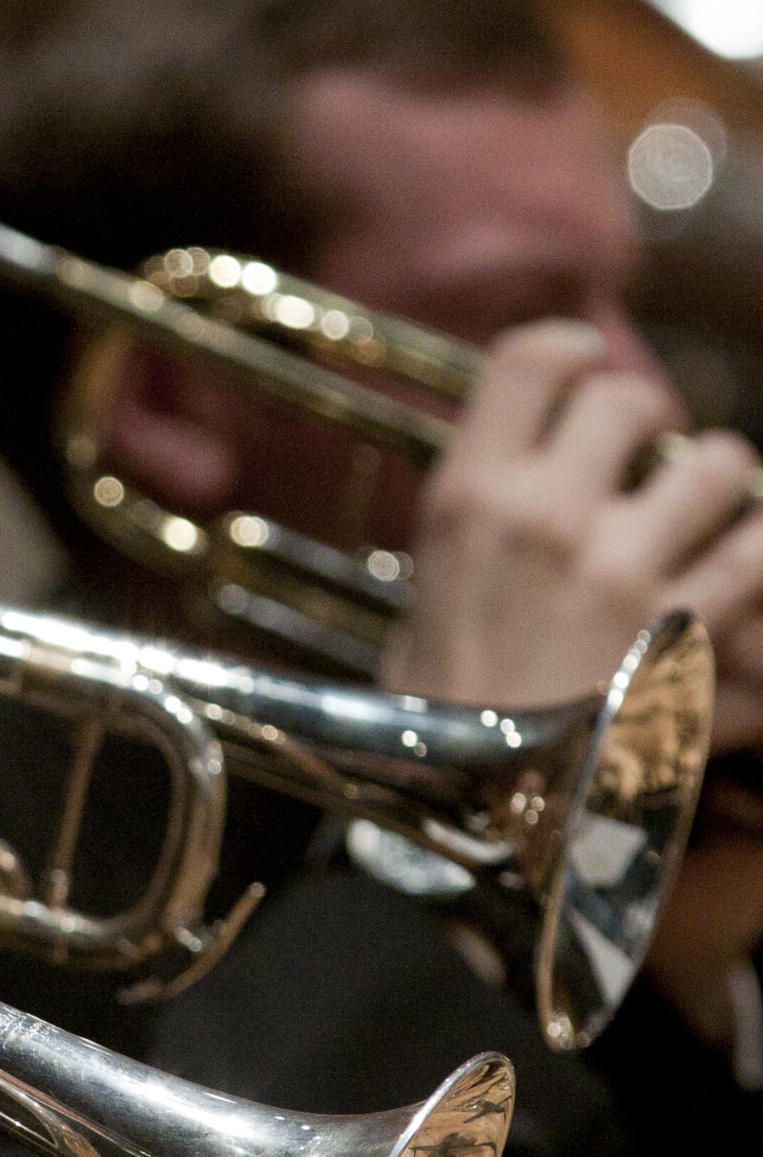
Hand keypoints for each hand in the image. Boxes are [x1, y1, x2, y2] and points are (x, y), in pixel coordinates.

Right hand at [390, 321, 762, 746]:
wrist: (475, 805)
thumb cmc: (439, 704)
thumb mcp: (427, 585)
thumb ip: (481, 510)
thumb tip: (527, 453)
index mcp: (467, 497)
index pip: (531, 359)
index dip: (570, 351)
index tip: (580, 376)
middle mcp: (545, 516)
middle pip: (632, 397)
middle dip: (649, 421)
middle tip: (640, 459)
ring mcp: (623, 570)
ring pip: (721, 464)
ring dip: (720, 486)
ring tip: (701, 516)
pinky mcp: (688, 629)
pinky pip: (761, 553)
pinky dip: (753, 562)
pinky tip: (731, 578)